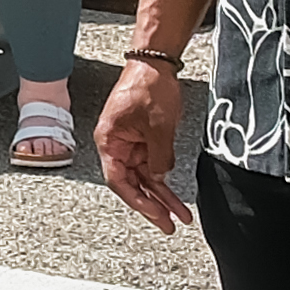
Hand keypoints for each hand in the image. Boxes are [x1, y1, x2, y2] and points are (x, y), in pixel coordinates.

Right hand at [93, 54, 196, 231]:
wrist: (156, 64)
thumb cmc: (148, 87)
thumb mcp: (157, 126)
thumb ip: (159, 157)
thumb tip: (160, 177)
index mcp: (109, 141)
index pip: (119, 180)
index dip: (137, 200)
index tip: (155, 215)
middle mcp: (116, 146)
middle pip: (132, 183)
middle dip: (152, 205)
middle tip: (168, 225)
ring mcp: (131, 144)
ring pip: (145, 178)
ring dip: (163, 197)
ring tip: (181, 216)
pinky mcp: (143, 140)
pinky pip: (153, 166)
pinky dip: (165, 181)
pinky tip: (176, 196)